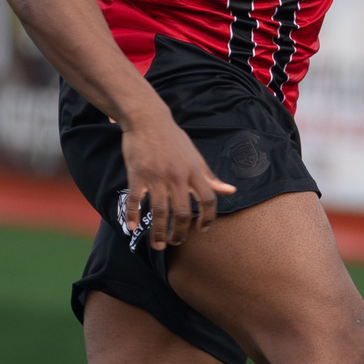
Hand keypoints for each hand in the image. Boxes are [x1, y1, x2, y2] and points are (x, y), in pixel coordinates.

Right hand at [120, 110, 234, 251]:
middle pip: (183, 213)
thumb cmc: (173, 139)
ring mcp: (157, 176)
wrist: (148, 119)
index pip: (208, 200)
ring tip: (158, 245)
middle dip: (180, 233)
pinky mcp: (138, 174)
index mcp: (194, 172)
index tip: (202, 230)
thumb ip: (210, 177)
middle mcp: (178, 176)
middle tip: (175, 243)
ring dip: (159, 232)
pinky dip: (133, 215)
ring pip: (160, 212)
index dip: (208, 218)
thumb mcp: (195, 157)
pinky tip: (133, 227)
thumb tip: (231, 191)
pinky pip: (135, 200)